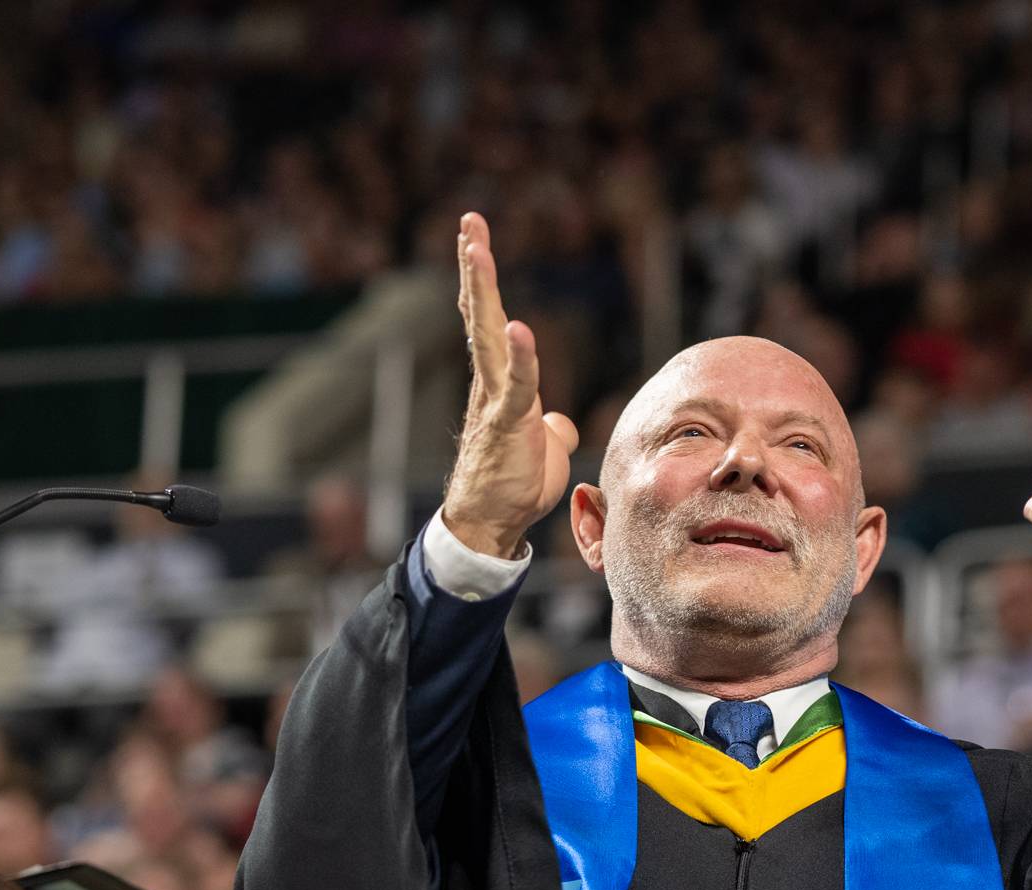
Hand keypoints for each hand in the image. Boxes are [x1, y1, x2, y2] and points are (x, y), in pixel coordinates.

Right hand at [437, 213, 578, 560]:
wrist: (491, 525)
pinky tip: (519, 327)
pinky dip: (521, 356)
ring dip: (482, 290)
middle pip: (481, 313)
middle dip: (475, 266)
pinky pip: (517, 384)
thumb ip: (553, 429)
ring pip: (487, 334)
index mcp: (501, 382)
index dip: (484, 281)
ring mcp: (496, 400)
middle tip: (469, 222)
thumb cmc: (514, 487)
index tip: (474, 240)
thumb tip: (561, 423)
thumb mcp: (546, 450)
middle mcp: (491, 382)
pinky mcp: (507, 424)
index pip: (490, 321)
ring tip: (474, 248)